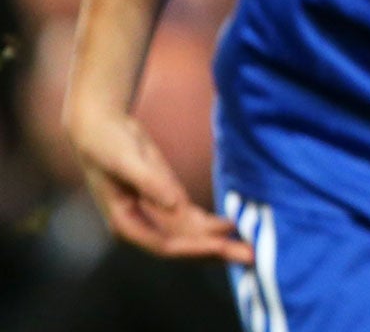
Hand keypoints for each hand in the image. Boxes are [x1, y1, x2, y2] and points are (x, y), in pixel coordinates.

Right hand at [68, 106, 251, 263]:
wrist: (102, 130)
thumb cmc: (107, 146)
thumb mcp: (126, 162)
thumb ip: (150, 183)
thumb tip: (174, 205)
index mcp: (125, 223)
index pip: (164, 245)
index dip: (194, 249)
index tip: (221, 247)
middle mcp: (143, 225)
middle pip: (183, 246)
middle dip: (215, 252)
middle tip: (249, 257)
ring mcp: (156, 215)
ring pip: (191, 236)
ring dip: (218, 243)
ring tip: (250, 248)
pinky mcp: (168, 201)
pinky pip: (193, 220)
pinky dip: (212, 225)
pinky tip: (234, 226)